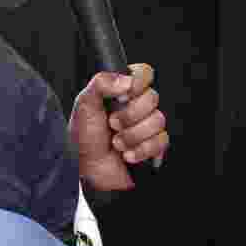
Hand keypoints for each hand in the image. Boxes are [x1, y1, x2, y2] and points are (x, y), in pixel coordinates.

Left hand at [70, 63, 167, 191]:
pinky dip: (141, 150)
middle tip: (112, 123)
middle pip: (153, 97)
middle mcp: (137, 107)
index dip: (139, 82)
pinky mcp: (154, 146)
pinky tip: (127, 154)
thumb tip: (126, 80)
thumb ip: (101, 83)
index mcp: (122, 92)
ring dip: (133, 135)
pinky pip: (161, 142)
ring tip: (116, 143)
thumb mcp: (84, 105)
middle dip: (130, 115)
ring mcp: (147, 126)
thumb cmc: (84, 138)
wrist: (88, 171)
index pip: (144, 73)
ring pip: (158, 120)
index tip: (124, 94)